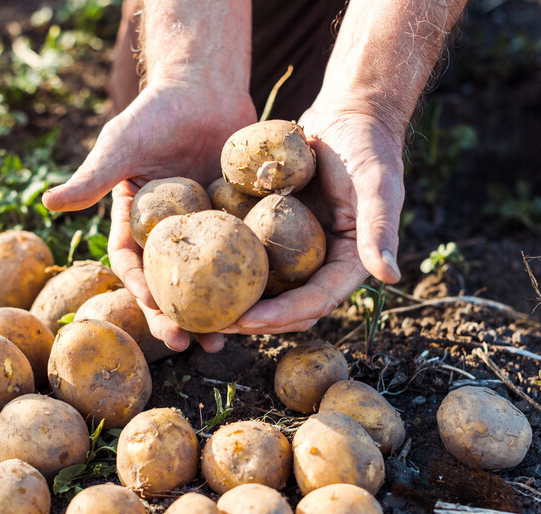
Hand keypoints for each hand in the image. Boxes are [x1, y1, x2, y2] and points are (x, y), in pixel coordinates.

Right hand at [43, 79, 256, 351]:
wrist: (203, 87)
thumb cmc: (155, 112)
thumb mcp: (121, 144)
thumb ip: (92, 177)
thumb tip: (48, 203)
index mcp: (136, 224)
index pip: (133, 266)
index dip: (140, 292)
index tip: (154, 311)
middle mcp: (168, 235)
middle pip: (169, 285)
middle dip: (176, 318)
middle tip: (190, 345)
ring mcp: (204, 231)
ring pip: (207, 280)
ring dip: (214, 312)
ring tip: (226, 340)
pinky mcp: (236, 222)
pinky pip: (241, 255)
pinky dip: (248, 279)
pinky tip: (262, 301)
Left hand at [221, 108, 404, 334]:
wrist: (347, 116)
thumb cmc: (367, 147)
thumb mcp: (378, 185)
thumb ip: (380, 229)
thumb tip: (390, 276)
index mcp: (349, 264)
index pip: (316, 301)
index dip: (283, 315)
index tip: (249, 320)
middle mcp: (320, 264)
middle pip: (286, 306)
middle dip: (253, 319)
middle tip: (215, 324)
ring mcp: (296, 251)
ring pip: (265, 288)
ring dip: (236, 301)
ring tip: (201, 307)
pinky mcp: (273, 232)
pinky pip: (249, 256)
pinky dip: (228, 266)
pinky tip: (197, 270)